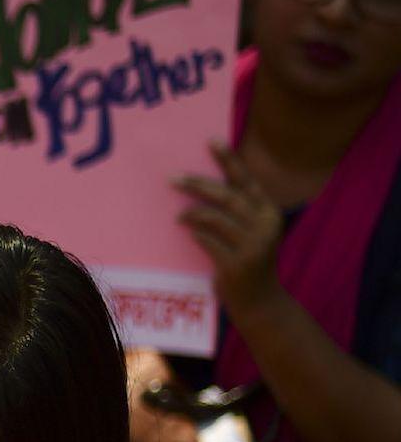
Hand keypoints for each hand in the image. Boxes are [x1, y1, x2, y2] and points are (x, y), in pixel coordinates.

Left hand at [173, 142, 285, 321]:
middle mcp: (265, 226)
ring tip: (178, 214)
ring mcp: (253, 246)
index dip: (229, 160)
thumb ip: (235, 211)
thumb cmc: (248, 261)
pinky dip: (196, 234)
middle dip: (198, 184)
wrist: (259, 300)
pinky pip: (208, 241)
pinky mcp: (237, 264)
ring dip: (192, 212)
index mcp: (269, 213)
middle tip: (173, 178)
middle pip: (228, 196)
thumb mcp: (250, 233)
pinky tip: (188, 232)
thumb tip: (201, 185)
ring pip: (216, 217)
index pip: (247, 181)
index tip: (211, 140)